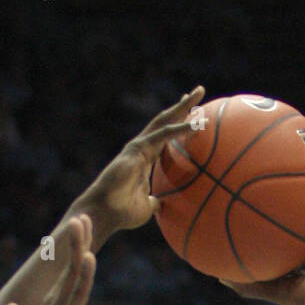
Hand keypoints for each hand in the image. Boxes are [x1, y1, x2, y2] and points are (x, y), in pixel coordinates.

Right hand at [24, 214, 95, 304]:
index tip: (80, 228)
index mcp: (55, 302)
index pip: (68, 270)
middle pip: (68, 263)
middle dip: (75, 239)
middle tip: (81, 215)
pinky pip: (78, 292)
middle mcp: (55, 300)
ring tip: (81, 221)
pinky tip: (89, 256)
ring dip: (78, 245)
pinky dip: (85, 273)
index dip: (75, 249)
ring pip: (72, 271)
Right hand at [76, 86, 204, 237]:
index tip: (195, 115)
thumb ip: (155, 202)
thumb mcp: (147, 208)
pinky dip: (179, 128)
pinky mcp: (138, 149)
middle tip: (199, 92)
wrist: (105, 212)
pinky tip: (193, 123)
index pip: (166, 136)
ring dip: (182, 107)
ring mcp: (139, 146)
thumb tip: (161, 205)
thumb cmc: (122, 212)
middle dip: (182, 106)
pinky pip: (163, 136)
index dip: (180, 124)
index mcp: (146, 159)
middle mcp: (143, 148)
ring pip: (164, 121)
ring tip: (198, 94)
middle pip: (166, 121)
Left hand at [221, 165, 304, 304]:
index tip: (254, 178)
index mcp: (292, 242)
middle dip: (293, 175)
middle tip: (280, 152)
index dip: (269, 198)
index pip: (279, 216)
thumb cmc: (299, 298)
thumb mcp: (265, 288)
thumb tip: (214, 276)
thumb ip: (242, 282)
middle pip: (300, 199)